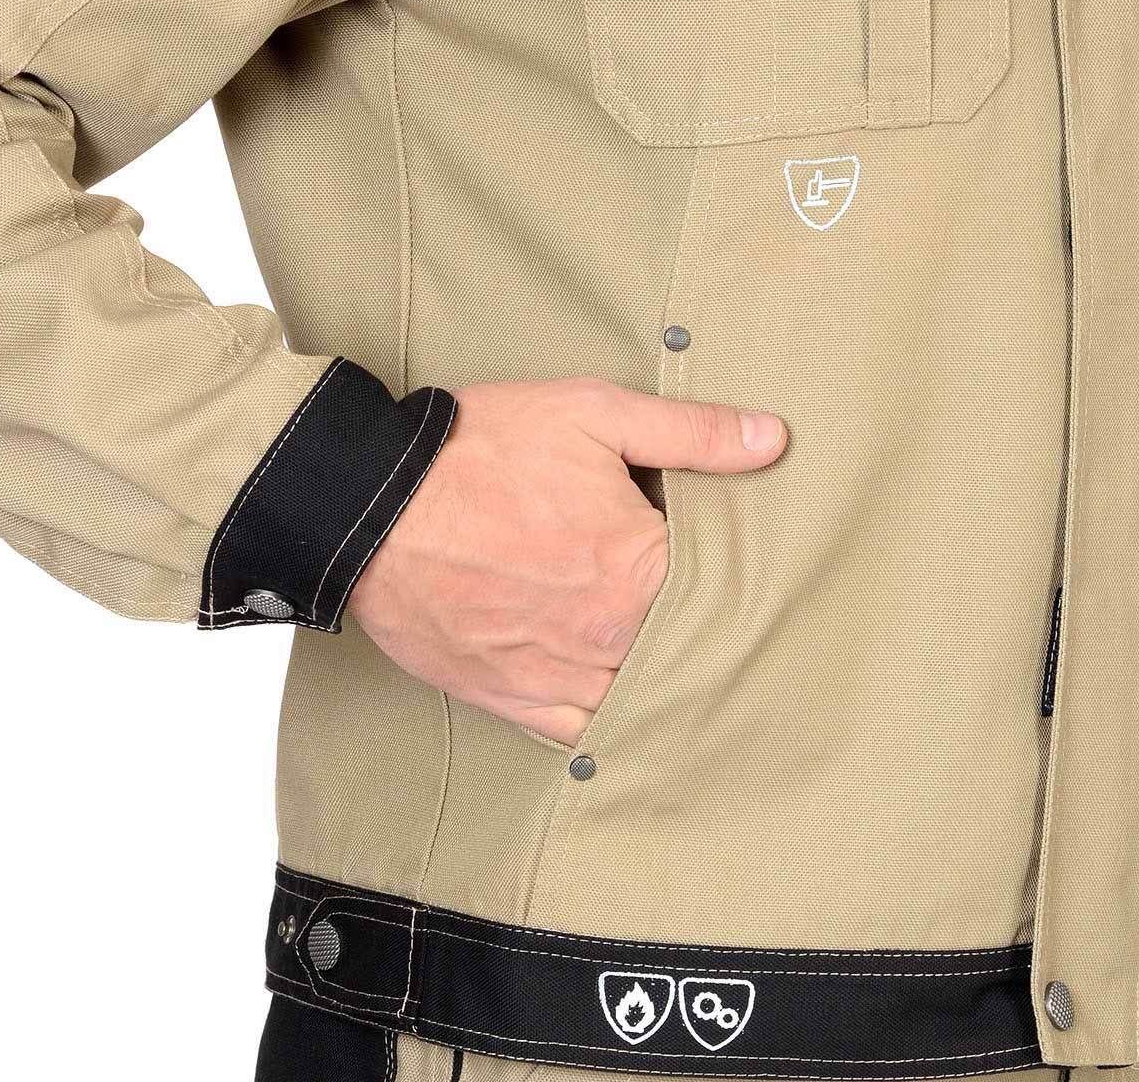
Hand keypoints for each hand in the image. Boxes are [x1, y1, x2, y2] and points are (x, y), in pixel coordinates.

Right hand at [350, 378, 786, 745]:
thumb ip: (689, 433)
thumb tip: (772, 441)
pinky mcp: (514, 700)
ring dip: (657, 674)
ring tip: (662, 647)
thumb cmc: (479, 451)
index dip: (730, 568)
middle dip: (698, 626)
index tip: (733, 557)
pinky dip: (608, 716)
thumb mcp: (590, 413)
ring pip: (642, 695)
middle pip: (687, 647)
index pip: (723, 585)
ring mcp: (561, 677)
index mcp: (640, 568)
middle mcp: (610, 637)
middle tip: (702, 606)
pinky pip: (584, 729)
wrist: (371, 504)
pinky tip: (617, 693)